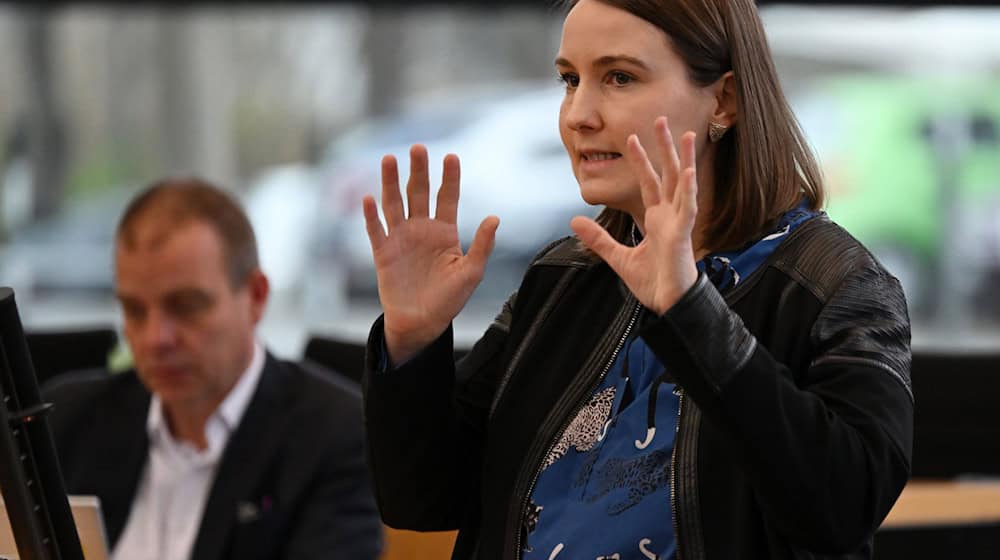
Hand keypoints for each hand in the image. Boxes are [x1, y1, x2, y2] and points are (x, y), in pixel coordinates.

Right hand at [363, 144, 498, 363]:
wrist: (422, 323)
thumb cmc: (449, 300)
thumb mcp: (471, 273)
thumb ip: (483, 245)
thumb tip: (495, 217)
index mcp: (445, 232)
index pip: (447, 198)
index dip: (449, 178)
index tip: (452, 156)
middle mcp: (421, 230)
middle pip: (418, 193)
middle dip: (418, 170)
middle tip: (418, 148)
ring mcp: (401, 239)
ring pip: (394, 204)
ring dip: (390, 182)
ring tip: (390, 159)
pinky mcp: (383, 253)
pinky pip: (376, 230)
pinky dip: (371, 216)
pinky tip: (369, 199)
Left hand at [570, 116, 698, 314]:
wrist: (668, 304)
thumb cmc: (653, 283)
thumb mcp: (617, 257)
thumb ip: (598, 238)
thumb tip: (575, 221)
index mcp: (657, 219)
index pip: (649, 182)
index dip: (642, 159)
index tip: (633, 137)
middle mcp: (670, 216)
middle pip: (668, 174)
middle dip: (665, 147)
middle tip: (661, 119)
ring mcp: (679, 223)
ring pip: (683, 184)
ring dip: (685, 159)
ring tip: (688, 134)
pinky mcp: (684, 235)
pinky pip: (688, 208)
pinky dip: (689, 190)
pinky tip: (689, 171)